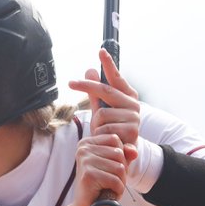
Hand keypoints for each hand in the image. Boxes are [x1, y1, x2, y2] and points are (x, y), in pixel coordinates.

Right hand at [53, 132, 128, 205]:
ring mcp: (85, 161)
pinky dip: (117, 190)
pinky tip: (107, 193)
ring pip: (119, 167)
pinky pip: (116, 180)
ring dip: (119, 181)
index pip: (115, 139)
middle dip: (121, 170)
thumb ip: (125, 154)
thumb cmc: (102, 185)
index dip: (120, 156)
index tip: (109, 168)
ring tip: (108, 187)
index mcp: (86, 142)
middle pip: (119, 153)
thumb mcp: (114, 165)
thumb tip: (134, 151)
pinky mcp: (88, 175)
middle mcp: (83, 149)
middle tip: (109, 181)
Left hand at [68, 48, 140, 164]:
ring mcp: (134, 118)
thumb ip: (96, 92)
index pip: (116, 78)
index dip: (108, 64)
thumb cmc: (112, 128)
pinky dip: (101, 136)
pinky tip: (106, 141)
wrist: (125, 154)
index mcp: (128, 96)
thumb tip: (89, 70)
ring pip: (101, 114)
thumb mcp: (103, 109)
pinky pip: (104, 130)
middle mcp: (133, 105)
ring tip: (103, 133)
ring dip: (96, 125)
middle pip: (104, 90)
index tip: (101, 51)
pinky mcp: (132, 133)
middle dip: (86, 87)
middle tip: (71, 82)